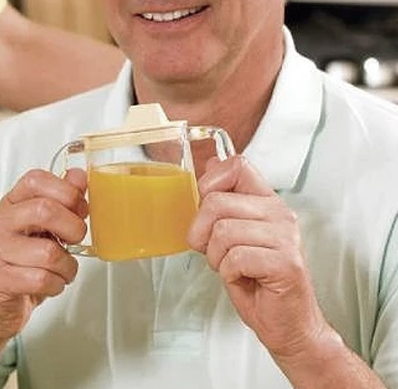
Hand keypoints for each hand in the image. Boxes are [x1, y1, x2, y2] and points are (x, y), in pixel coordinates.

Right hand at [0, 167, 87, 345]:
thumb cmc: (19, 265)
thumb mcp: (39, 229)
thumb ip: (59, 202)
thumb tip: (78, 176)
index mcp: (10, 205)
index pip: (35, 180)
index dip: (65, 191)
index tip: (80, 208)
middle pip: (45, 210)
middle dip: (73, 228)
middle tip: (75, 240)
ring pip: (48, 252)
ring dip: (67, 266)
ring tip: (63, 270)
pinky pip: (41, 279)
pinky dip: (56, 285)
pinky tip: (51, 284)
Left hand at [187, 155, 329, 361]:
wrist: (287, 324)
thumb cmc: (257, 280)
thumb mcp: (233, 233)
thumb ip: (225, 199)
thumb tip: (210, 163)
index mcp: (267, 201)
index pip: (237, 165)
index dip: (210, 182)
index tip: (206, 208)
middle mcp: (280, 213)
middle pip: (216, 201)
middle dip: (201, 231)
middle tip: (210, 250)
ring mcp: (285, 237)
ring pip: (223, 230)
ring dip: (215, 256)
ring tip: (230, 266)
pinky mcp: (285, 263)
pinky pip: (236, 257)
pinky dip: (228, 272)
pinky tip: (242, 278)